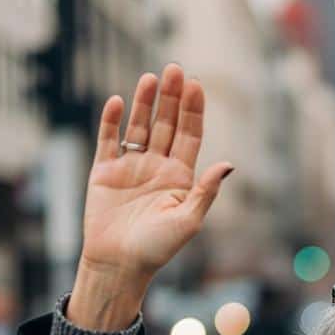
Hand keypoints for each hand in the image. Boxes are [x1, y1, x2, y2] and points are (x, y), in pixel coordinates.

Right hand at [79, 62, 234, 288]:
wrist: (119, 264)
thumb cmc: (157, 249)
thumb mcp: (188, 221)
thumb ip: (206, 191)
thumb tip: (229, 163)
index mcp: (180, 179)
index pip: (189, 136)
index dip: (193, 111)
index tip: (196, 86)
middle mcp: (157, 168)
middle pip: (166, 124)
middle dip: (171, 98)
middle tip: (175, 69)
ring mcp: (131, 167)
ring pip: (139, 126)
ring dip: (144, 102)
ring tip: (151, 78)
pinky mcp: (105, 171)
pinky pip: (109, 139)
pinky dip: (113, 120)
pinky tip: (120, 101)